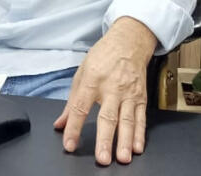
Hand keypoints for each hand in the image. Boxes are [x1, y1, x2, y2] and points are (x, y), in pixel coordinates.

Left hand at [54, 17, 156, 164]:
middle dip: (105, 140)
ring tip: (123, 157)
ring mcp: (128, 93)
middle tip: (102, 158)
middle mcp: (111, 87)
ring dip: (125, 141)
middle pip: (107, 117)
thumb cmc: (103, 56)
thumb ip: (71, 101)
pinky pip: (141, 118)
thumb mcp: (81, 73)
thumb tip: (60, 124)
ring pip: (127, 120)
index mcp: (92, 80)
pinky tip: (138, 147)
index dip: (73, 127)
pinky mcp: (141, 97)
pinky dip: (140, 134)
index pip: (80, 107)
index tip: (69, 144)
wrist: (129, 41)